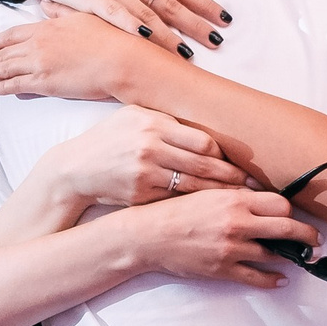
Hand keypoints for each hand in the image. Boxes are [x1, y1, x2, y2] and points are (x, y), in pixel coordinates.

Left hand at [0, 11, 179, 99]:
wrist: (124, 60)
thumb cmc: (112, 37)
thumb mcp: (83, 15)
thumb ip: (60, 10)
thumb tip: (44, 1)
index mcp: (48, 26)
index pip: (14, 33)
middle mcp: (39, 44)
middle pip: (4, 52)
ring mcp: (40, 64)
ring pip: (5, 68)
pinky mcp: (45, 83)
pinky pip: (17, 85)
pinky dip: (3, 87)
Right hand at [20, 0, 228, 50]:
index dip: (206, 3)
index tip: (226, 19)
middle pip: (172, 2)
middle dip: (197, 23)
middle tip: (217, 41)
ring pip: (149, 14)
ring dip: (170, 35)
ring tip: (188, 53)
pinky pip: (119, 16)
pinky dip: (135, 28)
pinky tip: (149, 41)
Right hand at [31, 107, 245, 209]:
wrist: (75, 169)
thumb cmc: (108, 140)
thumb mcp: (133, 117)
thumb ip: (166, 121)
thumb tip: (201, 126)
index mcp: (153, 125)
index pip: (202, 141)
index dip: (223, 155)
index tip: (237, 162)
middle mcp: (151, 148)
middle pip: (204, 165)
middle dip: (231, 177)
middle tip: (251, 185)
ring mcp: (146, 174)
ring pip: (194, 186)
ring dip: (219, 193)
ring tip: (239, 198)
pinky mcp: (141, 196)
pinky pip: (177, 200)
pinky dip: (196, 204)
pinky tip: (210, 208)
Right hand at [126, 190, 320, 288]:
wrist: (149, 235)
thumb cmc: (176, 211)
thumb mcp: (208, 193)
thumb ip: (237, 195)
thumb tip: (263, 199)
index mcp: (235, 199)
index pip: (280, 204)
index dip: (291, 212)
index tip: (295, 217)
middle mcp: (238, 222)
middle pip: (287, 228)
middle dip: (307, 236)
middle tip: (317, 241)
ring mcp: (231, 248)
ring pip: (275, 254)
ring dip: (291, 258)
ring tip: (301, 259)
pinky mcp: (223, 269)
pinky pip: (257, 277)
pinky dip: (273, 280)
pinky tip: (281, 279)